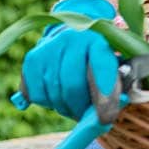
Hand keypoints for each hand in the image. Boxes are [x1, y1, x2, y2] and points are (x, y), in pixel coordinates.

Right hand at [20, 0, 118, 118]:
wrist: (78, 29)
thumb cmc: (101, 55)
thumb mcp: (116, 63)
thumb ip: (116, 85)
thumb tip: (107, 114)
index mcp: (98, 39)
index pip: (101, 71)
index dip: (103, 98)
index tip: (104, 119)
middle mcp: (72, 39)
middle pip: (72, 86)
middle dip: (79, 107)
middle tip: (85, 115)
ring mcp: (49, 47)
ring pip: (53, 93)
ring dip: (65, 107)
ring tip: (74, 105)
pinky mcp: (32, 59)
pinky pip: (37, 94)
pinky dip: (48, 102)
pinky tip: (58, 95)